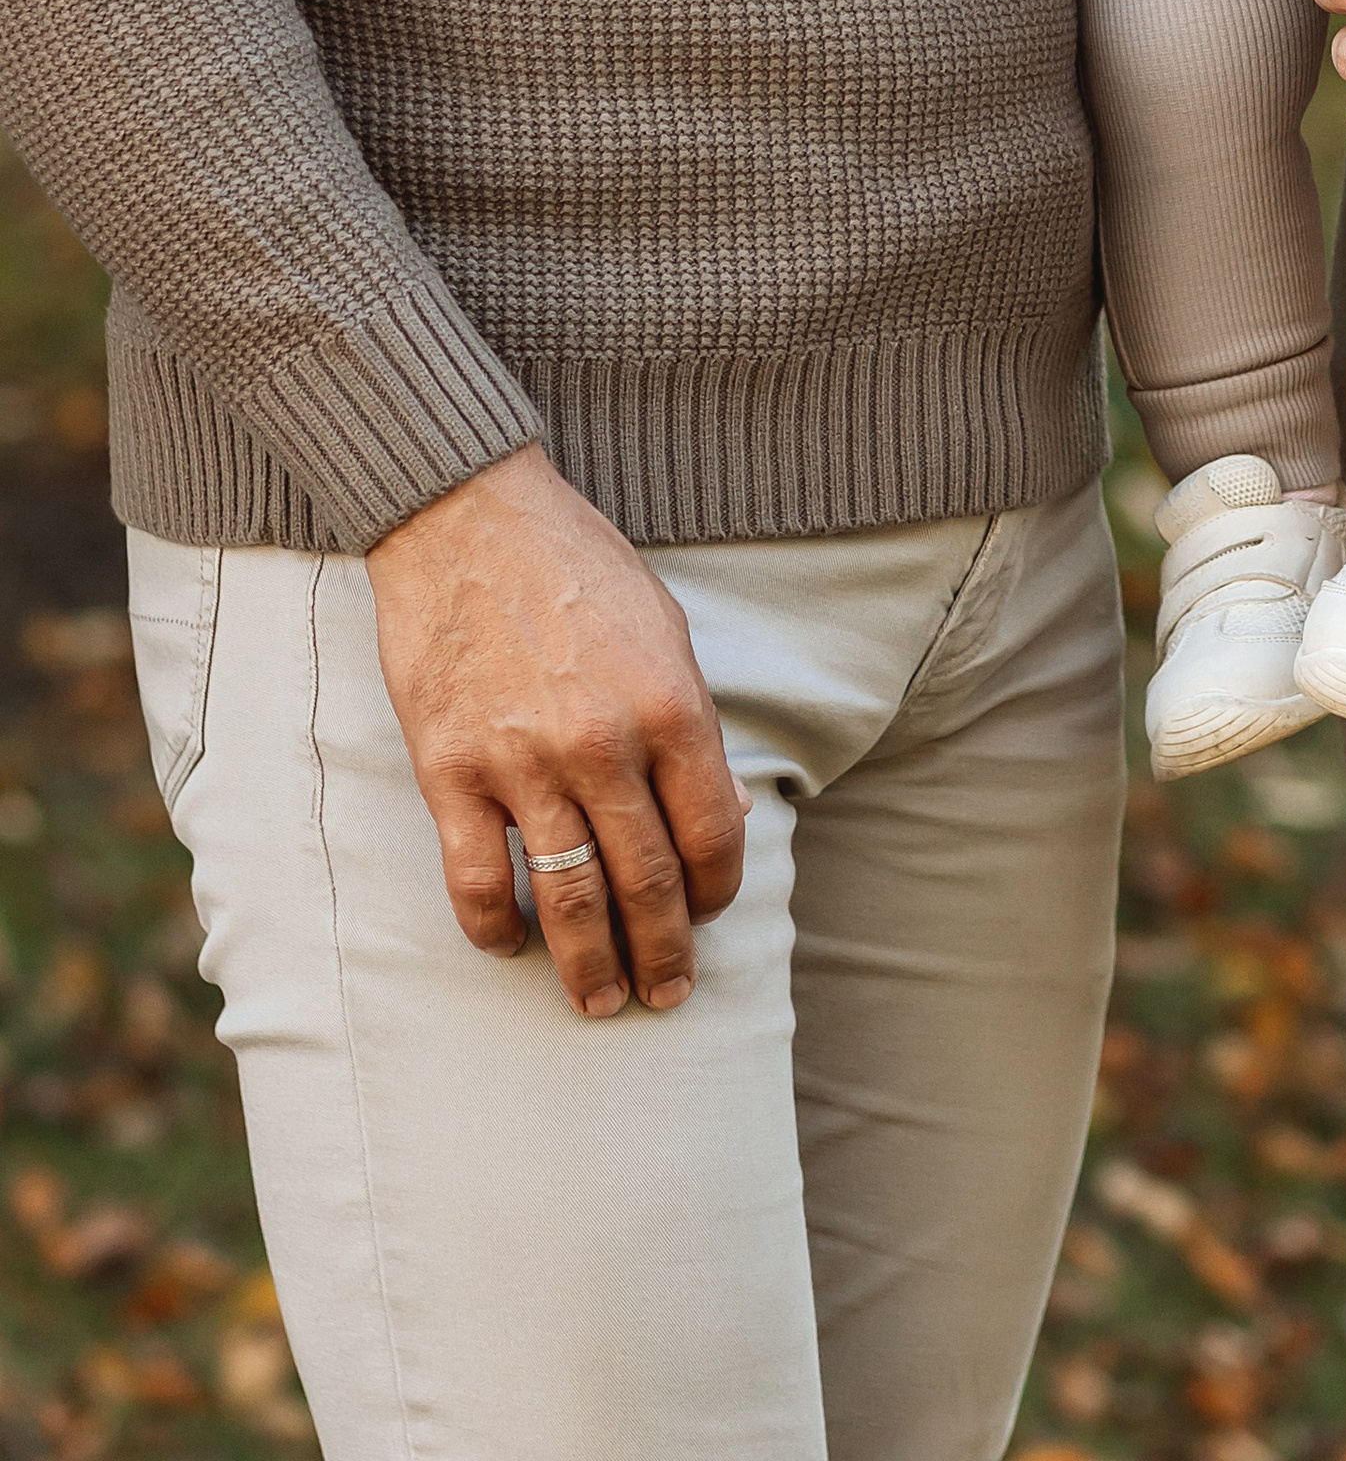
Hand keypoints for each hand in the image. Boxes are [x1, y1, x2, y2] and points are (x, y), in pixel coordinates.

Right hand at [366, 445, 749, 1020]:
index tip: (708, 917)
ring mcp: (523, 764)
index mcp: (671, 707)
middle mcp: (604, 747)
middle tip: (667, 994)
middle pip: (647, 884)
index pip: (712, 836)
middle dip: (664, 953)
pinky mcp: (451, 771)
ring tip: (600, 1003)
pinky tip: (508, 946)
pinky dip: (494, 928)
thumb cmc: (576, 568)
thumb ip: (690, 725)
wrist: (467, 520)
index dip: (716, 892)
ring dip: (589, 965)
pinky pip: (478, 879)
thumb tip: (717, 815)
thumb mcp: (665, 630)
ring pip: (568, 900)